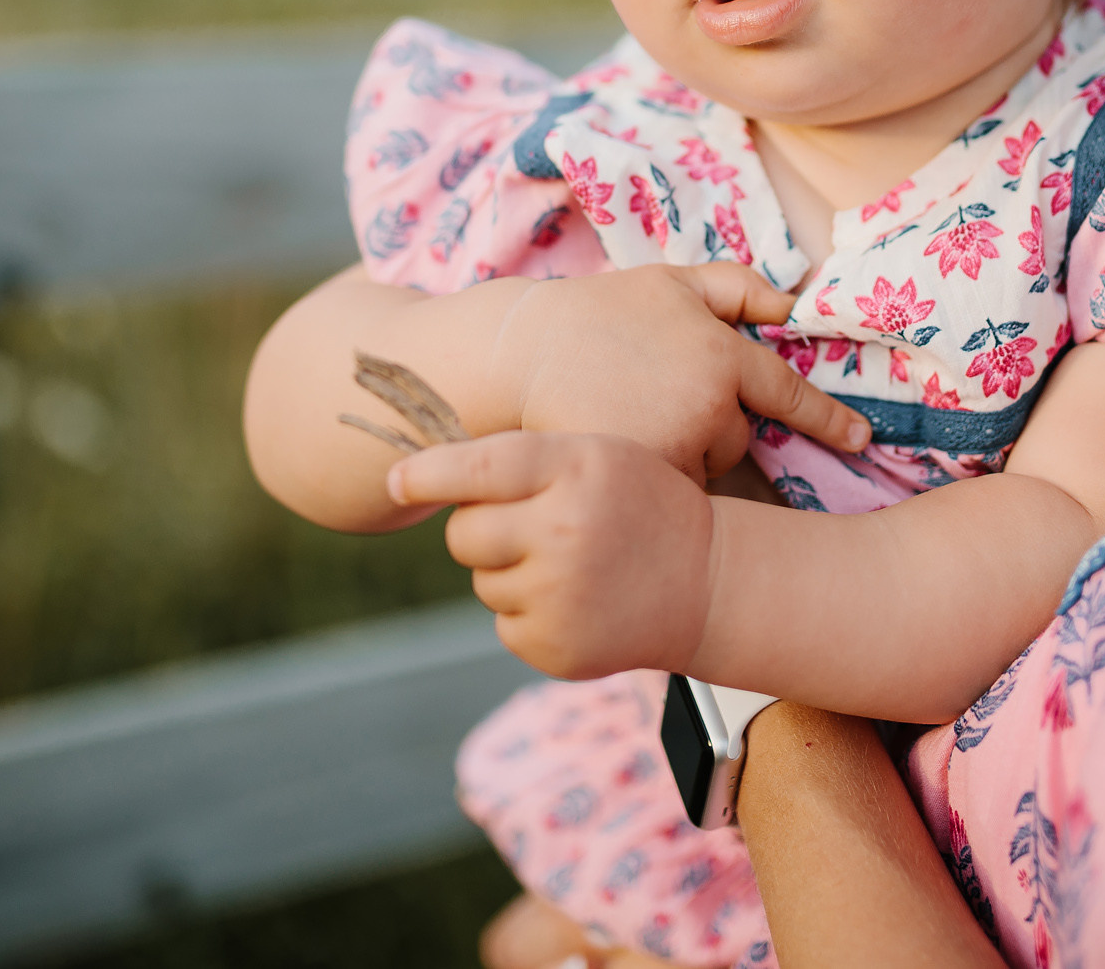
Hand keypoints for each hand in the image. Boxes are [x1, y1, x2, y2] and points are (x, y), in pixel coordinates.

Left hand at [391, 432, 712, 680]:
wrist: (708, 584)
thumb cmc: (640, 504)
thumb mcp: (595, 456)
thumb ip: (520, 460)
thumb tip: (415, 478)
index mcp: (573, 469)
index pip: (475, 470)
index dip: (426, 475)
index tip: (396, 483)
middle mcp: (562, 531)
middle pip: (463, 534)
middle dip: (482, 529)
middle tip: (535, 526)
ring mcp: (558, 596)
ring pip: (483, 581)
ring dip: (511, 573)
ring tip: (573, 566)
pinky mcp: (554, 647)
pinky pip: (504, 624)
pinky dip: (530, 615)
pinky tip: (578, 601)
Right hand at [493, 263, 868, 481]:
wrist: (521, 354)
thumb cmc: (596, 314)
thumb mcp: (668, 281)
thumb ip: (736, 286)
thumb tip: (793, 301)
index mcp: (722, 355)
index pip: (787, 394)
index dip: (828, 418)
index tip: (862, 438)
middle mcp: (708, 404)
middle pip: (735, 438)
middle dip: (707, 424)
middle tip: (653, 397)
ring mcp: (676, 446)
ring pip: (701, 466)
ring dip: (680, 450)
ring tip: (631, 415)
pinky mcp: (645, 478)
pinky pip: (670, 493)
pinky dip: (654, 476)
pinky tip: (621, 443)